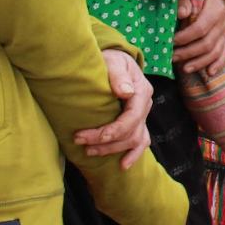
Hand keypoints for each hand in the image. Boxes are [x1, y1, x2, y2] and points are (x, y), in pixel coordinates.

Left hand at [74, 49, 151, 169]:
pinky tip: (123, 166)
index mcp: (141, 91)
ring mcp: (143, 115)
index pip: (131, 117)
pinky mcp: (138, 122)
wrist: (116, 59)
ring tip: (89, 151)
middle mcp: (145, 105)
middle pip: (131, 132)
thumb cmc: (111, 59)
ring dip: (112, 149)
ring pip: (134, 140)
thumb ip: (118, 75)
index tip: (88, 136)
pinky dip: (134, 154)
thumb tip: (125, 92)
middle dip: (105, 141)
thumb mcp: (113, 61)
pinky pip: (142, 141)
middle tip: (80, 141)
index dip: (112, 130)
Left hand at [173, 0, 224, 74]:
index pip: (200, 28)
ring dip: (200, 62)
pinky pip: (224, 53)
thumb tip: (182, 14)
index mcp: (215, 8)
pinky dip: (217, 64)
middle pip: (207, 43)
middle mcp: (223, 20)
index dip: (184, 38)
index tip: (170, 42)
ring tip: (185, 69)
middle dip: (188, 53)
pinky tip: (209, 73)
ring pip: (215, 51)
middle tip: (172, 58)